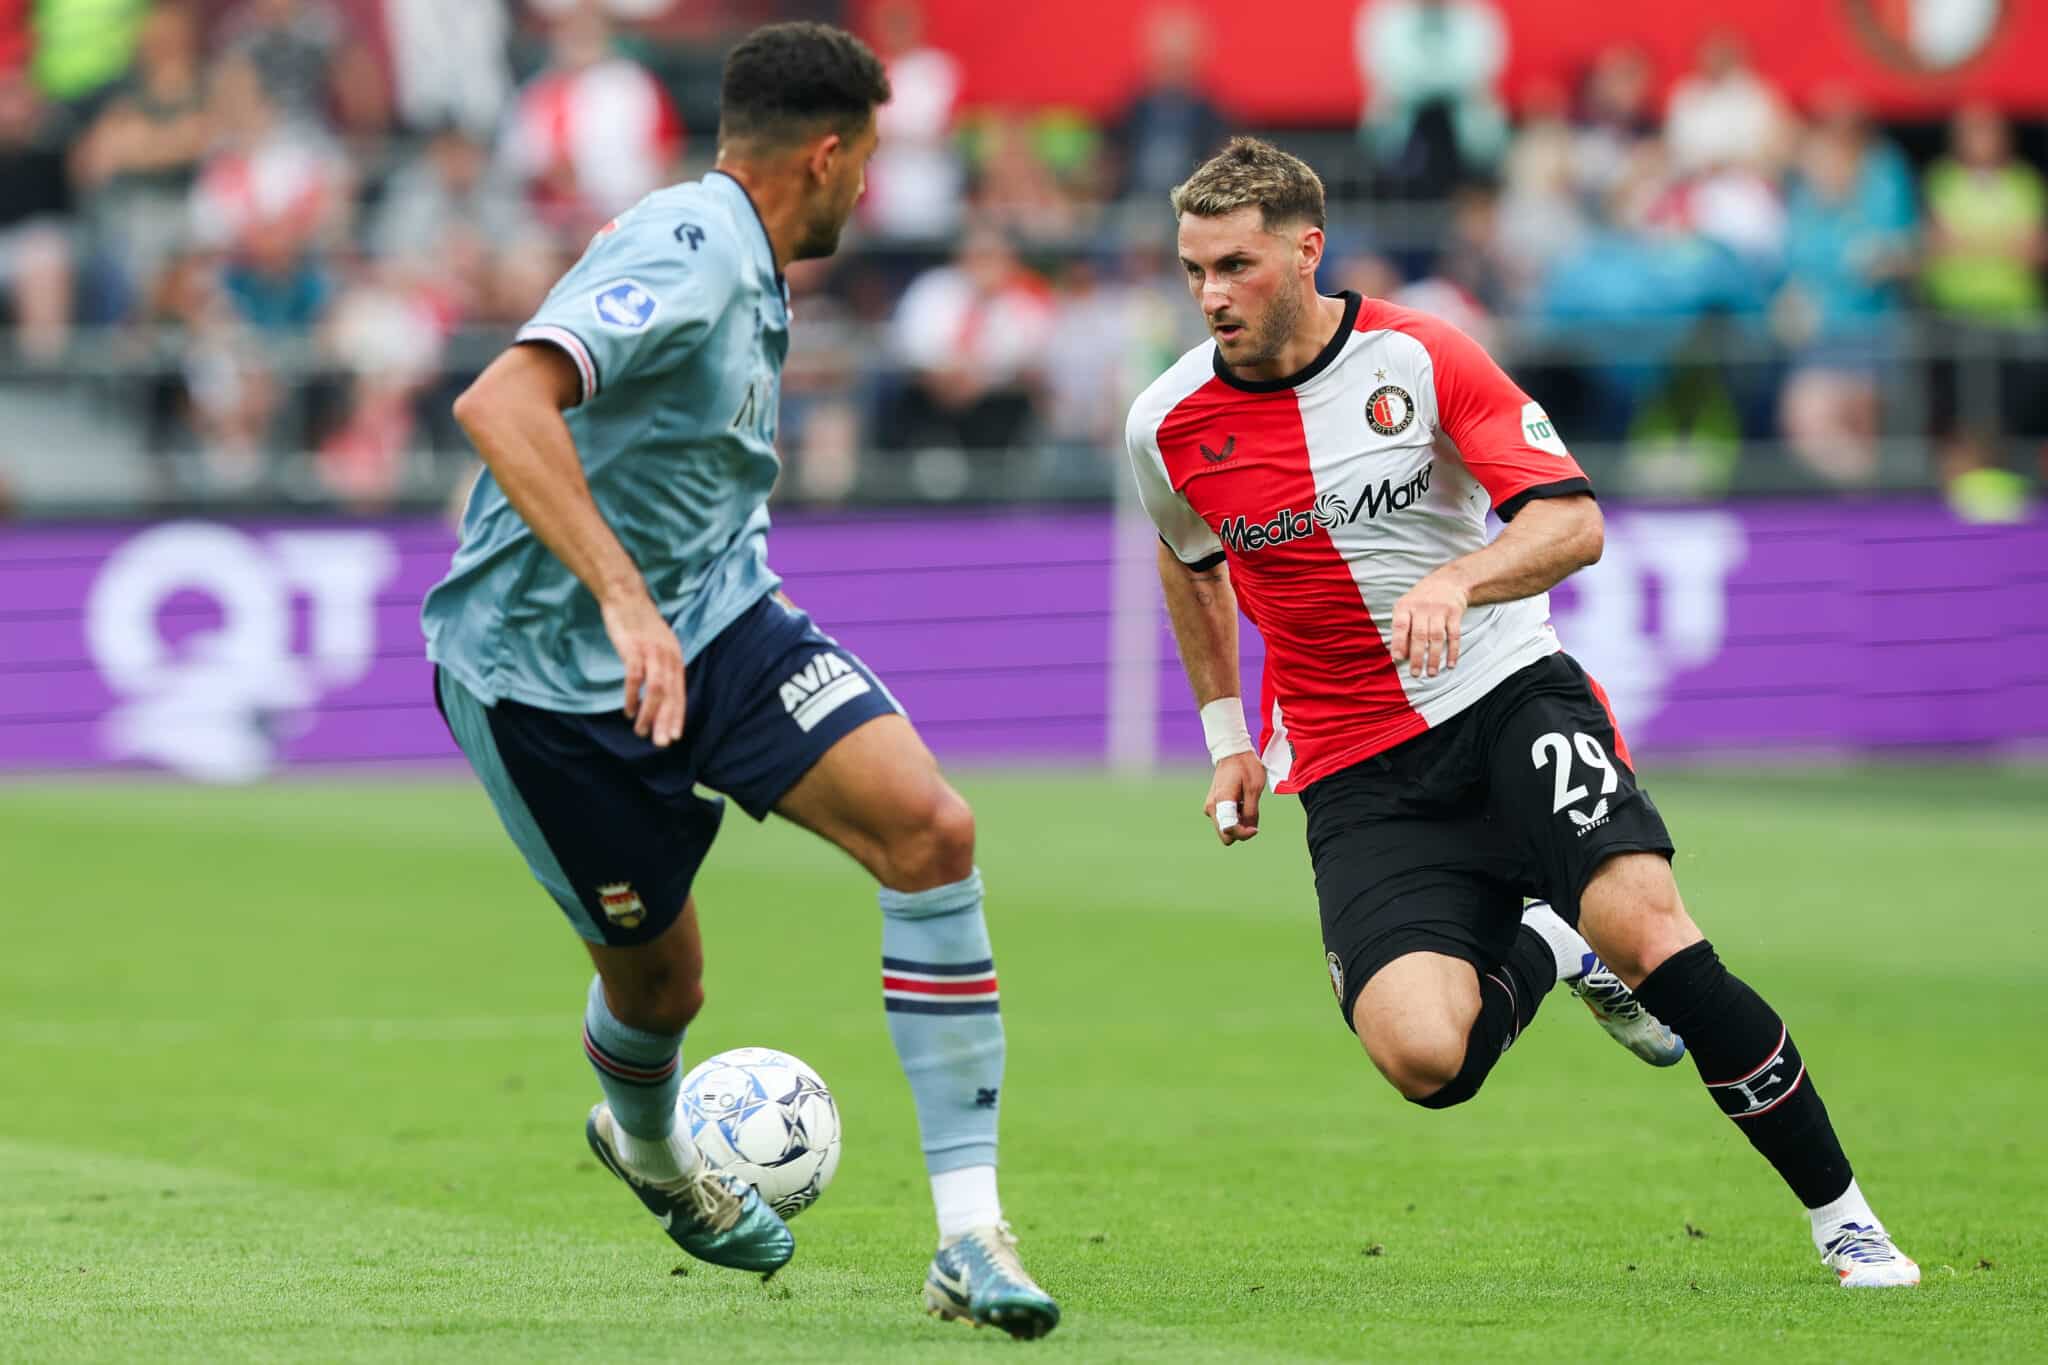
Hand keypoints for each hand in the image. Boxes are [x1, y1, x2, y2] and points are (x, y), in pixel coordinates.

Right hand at [600, 589, 684, 746]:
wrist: (625, 595)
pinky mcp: (633, 648)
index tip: (674, 736)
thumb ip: (662, 665)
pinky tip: (629, 712)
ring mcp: (651, 652)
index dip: (677, 715)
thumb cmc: (639, 623)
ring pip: (656, 690)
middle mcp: (668, 656)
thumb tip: (662, 689)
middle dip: (666, 722)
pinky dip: (633, 697)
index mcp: (675, 657)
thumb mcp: (658, 644)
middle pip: (671, 695)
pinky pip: (635, 678)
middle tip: (661, 743)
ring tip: (641, 732)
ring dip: (650, 714)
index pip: (680, 693)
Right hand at [1204, 751, 1266, 845]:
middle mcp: (1211, 808)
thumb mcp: (1254, 789)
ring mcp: (1210, 807)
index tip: (1256, 828)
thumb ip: (1251, 812)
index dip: (1244, 834)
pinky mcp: (1212, 806)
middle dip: (1242, 830)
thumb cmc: (1245, 767)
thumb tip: (1250, 830)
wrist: (1232, 753)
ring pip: (1226, 829)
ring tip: (1247, 802)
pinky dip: (1236, 817)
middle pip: (1226, 834)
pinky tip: (1241, 802)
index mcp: (1221, 801)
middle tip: (1252, 812)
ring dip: (1239, 822)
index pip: (1229, 831)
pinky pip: (1225, 820)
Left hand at [1389, 570, 1468, 678]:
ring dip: (1434, 657)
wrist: (1449, 580)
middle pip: (1419, 635)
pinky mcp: (1455, 612)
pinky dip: (1453, 651)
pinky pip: (1454, 635)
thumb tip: (1400, 655)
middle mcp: (1422, 607)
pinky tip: (1450, 664)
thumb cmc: (1422, 599)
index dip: (1398, 643)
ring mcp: (1439, 609)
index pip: (1400, 626)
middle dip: (1417, 656)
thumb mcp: (1407, 606)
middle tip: (1415, 673)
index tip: (1397, 659)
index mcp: (1405, 606)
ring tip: (1431, 673)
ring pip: (1436, 637)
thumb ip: (1402, 628)